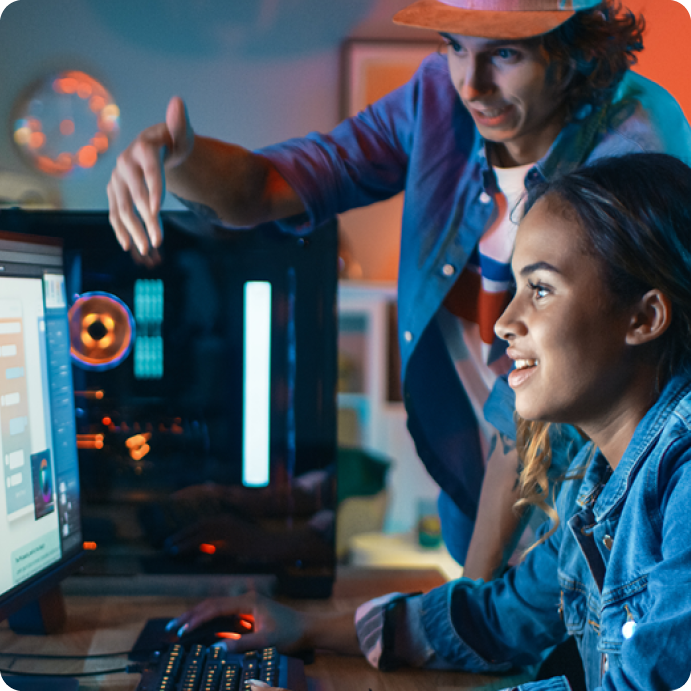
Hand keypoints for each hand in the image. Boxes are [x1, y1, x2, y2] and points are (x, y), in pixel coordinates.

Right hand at [107, 96, 193, 254]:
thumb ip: (180, 123)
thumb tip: (178, 102)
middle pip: (136, 195)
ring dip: (134, 230)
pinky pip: (115, 214)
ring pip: (123, 208)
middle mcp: (125, 164)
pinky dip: (120, 230)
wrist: (154, 147)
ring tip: (147, 249)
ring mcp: (117, 179)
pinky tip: (128, 245)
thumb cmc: (172, 141)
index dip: (153, 190)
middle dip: (147, 219)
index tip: (158, 211)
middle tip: (158, 241)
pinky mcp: (115, 192)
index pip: (149, 171)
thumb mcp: (181, 134)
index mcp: (143, 149)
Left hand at [164, 514, 268, 559]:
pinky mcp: (235, 542)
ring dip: (187, 541)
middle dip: (183, 534)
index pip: (202, 523)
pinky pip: (213, 547)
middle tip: (168, 544)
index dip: (187, 530)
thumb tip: (204, 550)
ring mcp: (232, 531)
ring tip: (173, 550)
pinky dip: (201, 550)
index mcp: (227, 519)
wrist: (275, 545)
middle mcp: (228, 522)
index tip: (173, 538)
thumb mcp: (237, 539)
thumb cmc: (258, 545)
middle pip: (200, 526)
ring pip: (203, 534)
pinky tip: (193, 558)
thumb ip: (221, 543)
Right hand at [166, 591, 309, 654]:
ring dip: (197, 617)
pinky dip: (207, 621)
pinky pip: (222, 615)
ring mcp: (245, 605)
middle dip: (191, 615)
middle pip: (212, 604)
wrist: (308, 629)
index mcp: (248, 601)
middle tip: (171, 627)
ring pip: (215, 608)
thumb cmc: (291, 633)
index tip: (182, 630)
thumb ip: (243, 645)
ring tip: (178, 627)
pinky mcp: (247, 614)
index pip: (216, 607)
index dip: (197, 619)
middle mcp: (245, 599)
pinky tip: (197, 630)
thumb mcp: (267, 641)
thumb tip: (217, 649)